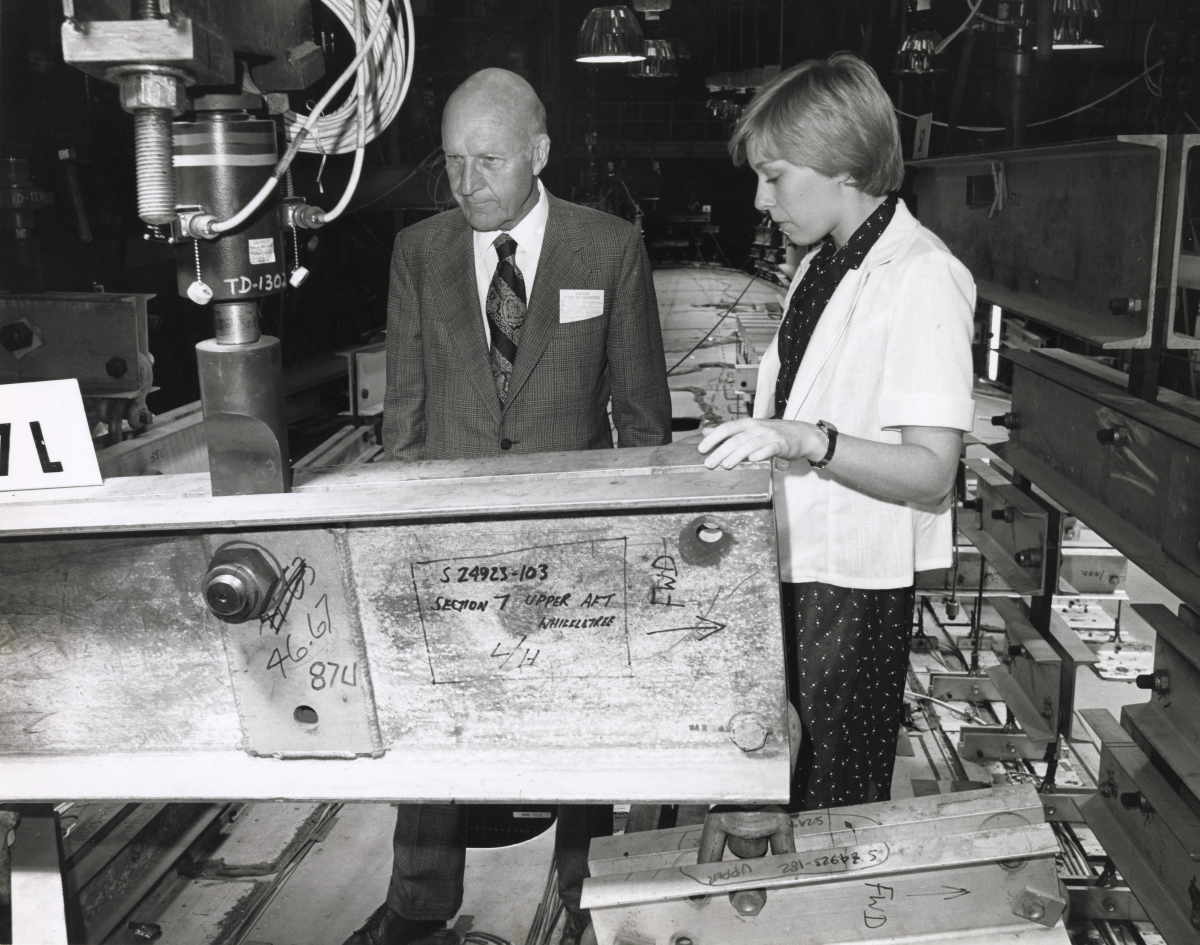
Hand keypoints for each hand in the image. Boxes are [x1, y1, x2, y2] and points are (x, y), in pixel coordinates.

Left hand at [697, 418, 823, 469]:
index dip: (713, 438)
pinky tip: (753, 460)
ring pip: (749, 444)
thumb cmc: (772, 433)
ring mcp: (768, 435)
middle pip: (735, 439)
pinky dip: (761, 453)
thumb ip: (728, 432)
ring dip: (736, 455)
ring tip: (726, 465)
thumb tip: (705, 431)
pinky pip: (769, 448)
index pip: (726, 428)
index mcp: (746, 424)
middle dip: (720, 451)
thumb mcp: (748, 429)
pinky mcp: (780, 444)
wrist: (801, 434)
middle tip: (709, 464)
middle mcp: (756, 428)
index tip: (701, 449)